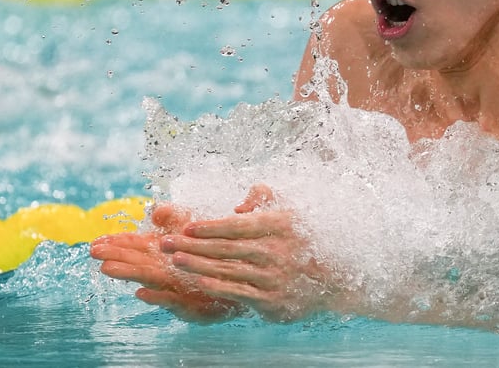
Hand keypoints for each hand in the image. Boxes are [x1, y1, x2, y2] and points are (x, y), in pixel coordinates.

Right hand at [91, 203, 243, 322]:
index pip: (139, 245)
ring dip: (129, 274)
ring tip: (107, 268)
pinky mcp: (193, 307)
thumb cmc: (226, 249)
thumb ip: (179, 215)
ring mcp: (179, 289)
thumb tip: (157, 209)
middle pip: (139, 262)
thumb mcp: (202, 224)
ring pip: (151, 280)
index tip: (98, 239)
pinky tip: (141, 293)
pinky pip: (173, 302)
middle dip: (116, 256)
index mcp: (170, 252)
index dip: (118, 242)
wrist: (252, 277)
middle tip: (93, 251)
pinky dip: (157, 297)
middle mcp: (170, 271)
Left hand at [160, 184, 331, 321]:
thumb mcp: (291, 212)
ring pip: (228, 269)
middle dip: (193, 244)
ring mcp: (274, 276)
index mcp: (280, 226)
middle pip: (227, 247)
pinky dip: (217, 286)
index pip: (238, 225)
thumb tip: (237, 208)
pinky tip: (198, 282)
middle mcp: (277, 251)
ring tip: (175, 259)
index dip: (210, 226)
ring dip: (198, 264)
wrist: (332, 279)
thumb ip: (264, 198)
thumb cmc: (303, 241)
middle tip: (166, 242)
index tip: (187, 226)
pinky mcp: (272, 299)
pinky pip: (238, 291)